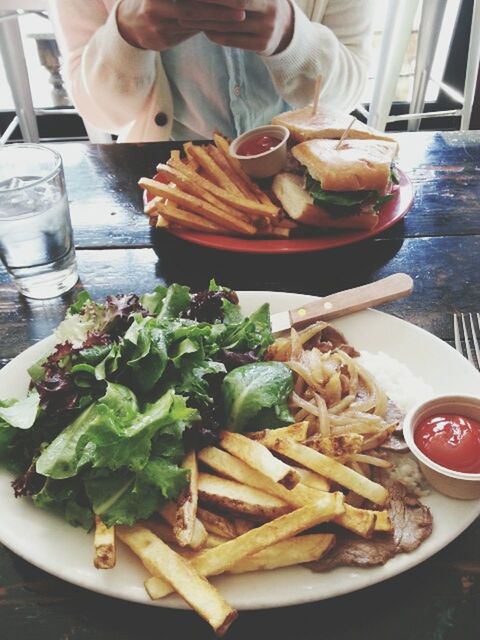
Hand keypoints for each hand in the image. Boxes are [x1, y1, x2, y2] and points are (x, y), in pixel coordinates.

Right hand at [117, 0, 245, 50]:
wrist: (129, 25)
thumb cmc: (155, 3)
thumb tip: (221, 0)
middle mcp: (156, 4)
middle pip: (194, 6)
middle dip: (220, 6)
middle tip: (242, 6)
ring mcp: (157, 22)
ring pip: (194, 21)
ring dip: (219, 20)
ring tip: (239, 17)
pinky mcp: (161, 39)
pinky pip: (190, 33)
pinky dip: (209, 29)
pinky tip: (224, 28)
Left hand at [178, 0, 293, 55]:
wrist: (287, 29)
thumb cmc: (263, 3)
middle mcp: (270, 9)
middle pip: (234, 5)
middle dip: (207, 4)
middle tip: (185, 2)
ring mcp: (267, 29)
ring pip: (227, 25)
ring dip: (204, 20)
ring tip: (186, 15)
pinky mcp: (261, 45)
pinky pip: (230, 39)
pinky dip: (213, 33)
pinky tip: (203, 28)